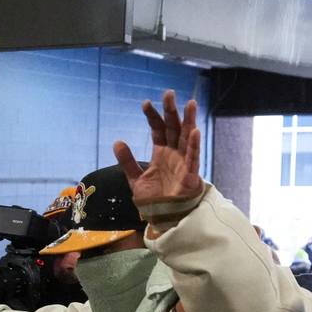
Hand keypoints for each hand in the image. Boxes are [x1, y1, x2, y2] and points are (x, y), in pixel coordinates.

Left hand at [113, 90, 201, 208]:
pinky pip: (193, 158)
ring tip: (190, 104)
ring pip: (187, 138)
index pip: (158, 130)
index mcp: (161, 154)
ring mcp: (183, 162)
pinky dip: (194, 145)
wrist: (163, 217)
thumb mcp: (135, 179)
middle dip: (171, 111)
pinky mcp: (190, 175)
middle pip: (174, 128)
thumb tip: (117, 141)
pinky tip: (194, 131)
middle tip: (169, 93)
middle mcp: (173, 154)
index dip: (153, 117)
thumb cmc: (153, 199)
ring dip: (189, 121)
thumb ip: (127, 161)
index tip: (145, 104)